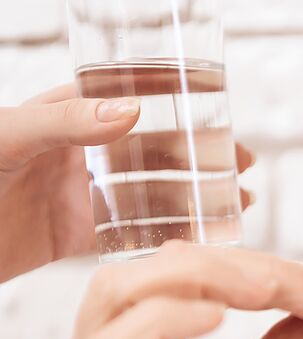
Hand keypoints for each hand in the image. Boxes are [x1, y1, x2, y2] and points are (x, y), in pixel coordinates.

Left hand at [0, 85, 255, 283]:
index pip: (130, 98)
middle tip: (242, 164)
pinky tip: (196, 237)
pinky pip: (129, 233)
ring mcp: (79, 194)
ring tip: (236, 203)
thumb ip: (62, 122)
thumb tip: (131, 110)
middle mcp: (78, 153)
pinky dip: (165, 235)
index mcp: (63, 116)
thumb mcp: (5, 138)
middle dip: (199, 155)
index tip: (220, 112)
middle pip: (152, 149)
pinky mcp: (74, 235)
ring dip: (193, 197)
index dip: (176, 103)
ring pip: (149, 192)